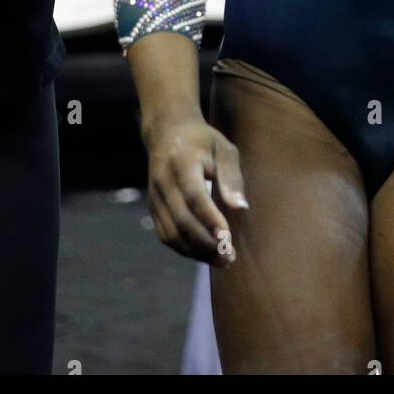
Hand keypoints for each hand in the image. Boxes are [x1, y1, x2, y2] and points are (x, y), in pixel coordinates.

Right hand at [145, 112, 248, 267]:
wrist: (167, 132)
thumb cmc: (203, 141)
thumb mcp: (223, 148)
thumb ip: (231, 176)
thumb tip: (241, 208)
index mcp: (181, 162)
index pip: (194, 196)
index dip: (210, 219)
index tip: (228, 238)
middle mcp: (163, 181)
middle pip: (181, 220)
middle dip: (206, 243)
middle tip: (230, 257)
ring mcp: (155, 196)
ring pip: (171, 234)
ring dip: (196, 252)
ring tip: (221, 261)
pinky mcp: (153, 207)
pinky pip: (166, 235)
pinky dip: (185, 249)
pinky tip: (205, 254)